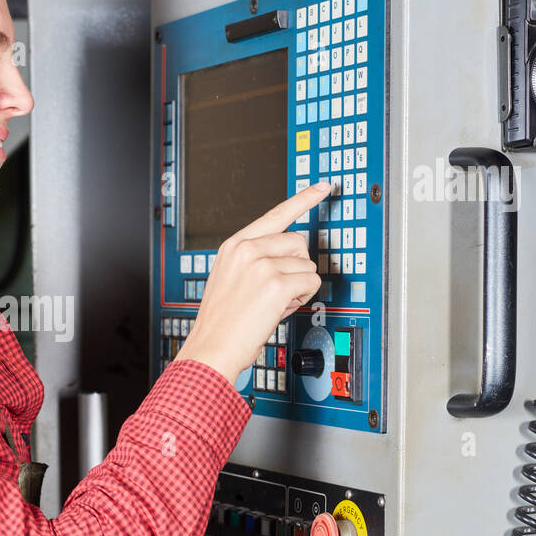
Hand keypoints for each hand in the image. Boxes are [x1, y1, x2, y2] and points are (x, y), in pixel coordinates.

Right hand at [174, 181, 329, 384]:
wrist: (211, 348)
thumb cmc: (221, 322)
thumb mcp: (230, 278)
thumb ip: (255, 259)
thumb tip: (291, 255)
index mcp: (234, 245)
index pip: (276, 214)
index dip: (304, 199)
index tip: (323, 187)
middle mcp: (247, 250)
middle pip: (299, 241)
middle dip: (296, 265)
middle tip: (277, 289)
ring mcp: (261, 265)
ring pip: (306, 264)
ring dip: (299, 285)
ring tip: (273, 303)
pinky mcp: (276, 284)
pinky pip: (310, 282)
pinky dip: (302, 298)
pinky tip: (280, 309)